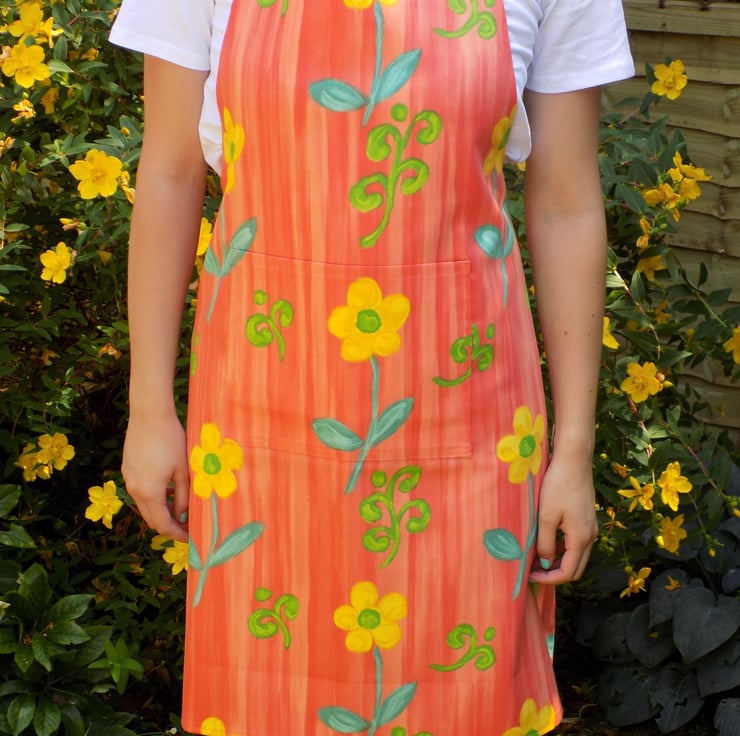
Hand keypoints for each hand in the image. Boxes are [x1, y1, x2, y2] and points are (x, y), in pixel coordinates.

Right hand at [121, 410, 189, 541]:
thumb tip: (184, 516)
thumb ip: (184, 497)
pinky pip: (140, 492)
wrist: (149, 414)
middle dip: (169, 525)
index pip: (162, 524)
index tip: (191, 538)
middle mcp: (133, 489)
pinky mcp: (127, 469)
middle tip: (188, 526)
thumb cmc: (171, 440)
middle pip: (151, 518)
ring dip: (161, 510)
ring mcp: (128, 479)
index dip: (177, 534)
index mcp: (149, 493)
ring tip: (181, 508)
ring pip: (145, 505)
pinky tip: (168, 489)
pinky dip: (154, 497)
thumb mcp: (183, 470)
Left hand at [529, 451, 598, 584]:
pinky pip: (576, 542)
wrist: (574, 460)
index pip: (568, 573)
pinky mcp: (587, 518)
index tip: (529, 575)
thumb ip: (544, 543)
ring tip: (535, 557)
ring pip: (576, 555)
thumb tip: (544, 563)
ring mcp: (591, 527)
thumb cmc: (558, 486)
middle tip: (532, 570)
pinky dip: (562, 549)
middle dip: (554, 574)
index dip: (548, 579)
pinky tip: (546, 541)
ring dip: (558, 561)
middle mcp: (591, 536)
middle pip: (575, 568)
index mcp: (581, 538)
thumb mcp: (546, 516)